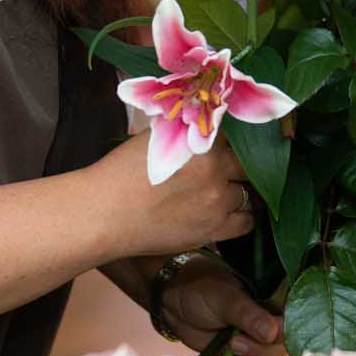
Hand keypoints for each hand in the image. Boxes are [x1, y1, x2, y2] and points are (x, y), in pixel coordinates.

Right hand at [92, 135, 251, 259]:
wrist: (105, 213)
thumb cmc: (122, 172)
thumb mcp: (156, 137)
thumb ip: (187, 133)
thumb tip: (207, 125)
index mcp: (201, 141)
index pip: (238, 135)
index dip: (235, 141)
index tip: (232, 146)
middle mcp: (215, 169)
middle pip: (249, 166)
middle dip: (241, 168)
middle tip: (233, 170)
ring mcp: (217, 201)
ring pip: (249, 196)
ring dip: (240, 193)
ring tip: (228, 193)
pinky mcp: (213, 230)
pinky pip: (245, 223)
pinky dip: (241, 217)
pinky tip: (231, 213)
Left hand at [160, 256, 288, 355]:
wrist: (175, 304)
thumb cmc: (201, 291)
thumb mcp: (225, 299)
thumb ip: (248, 316)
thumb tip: (272, 334)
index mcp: (271, 298)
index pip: (291, 320)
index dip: (282, 334)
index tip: (265, 337)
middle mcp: (269, 318)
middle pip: (284, 344)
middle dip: (263, 350)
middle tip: (236, 344)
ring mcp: (258, 337)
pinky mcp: (246, 353)